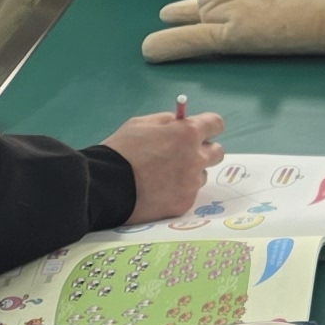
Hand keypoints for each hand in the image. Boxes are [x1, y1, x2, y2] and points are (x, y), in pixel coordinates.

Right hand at [105, 105, 228, 220]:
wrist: (106, 186)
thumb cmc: (121, 150)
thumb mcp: (141, 124)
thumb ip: (166, 121)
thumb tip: (180, 122)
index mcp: (187, 133)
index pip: (216, 124)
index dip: (208, 126)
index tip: (200, 130)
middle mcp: (196, 158)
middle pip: (217, 152)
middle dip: (204, 150)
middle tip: (184, 154)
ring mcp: (192, 183)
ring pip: (202, 174)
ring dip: (191, 172)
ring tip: (164, 176)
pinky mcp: (184, 203)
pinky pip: (189, 193)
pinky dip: (178, 191)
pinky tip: (158, 191)